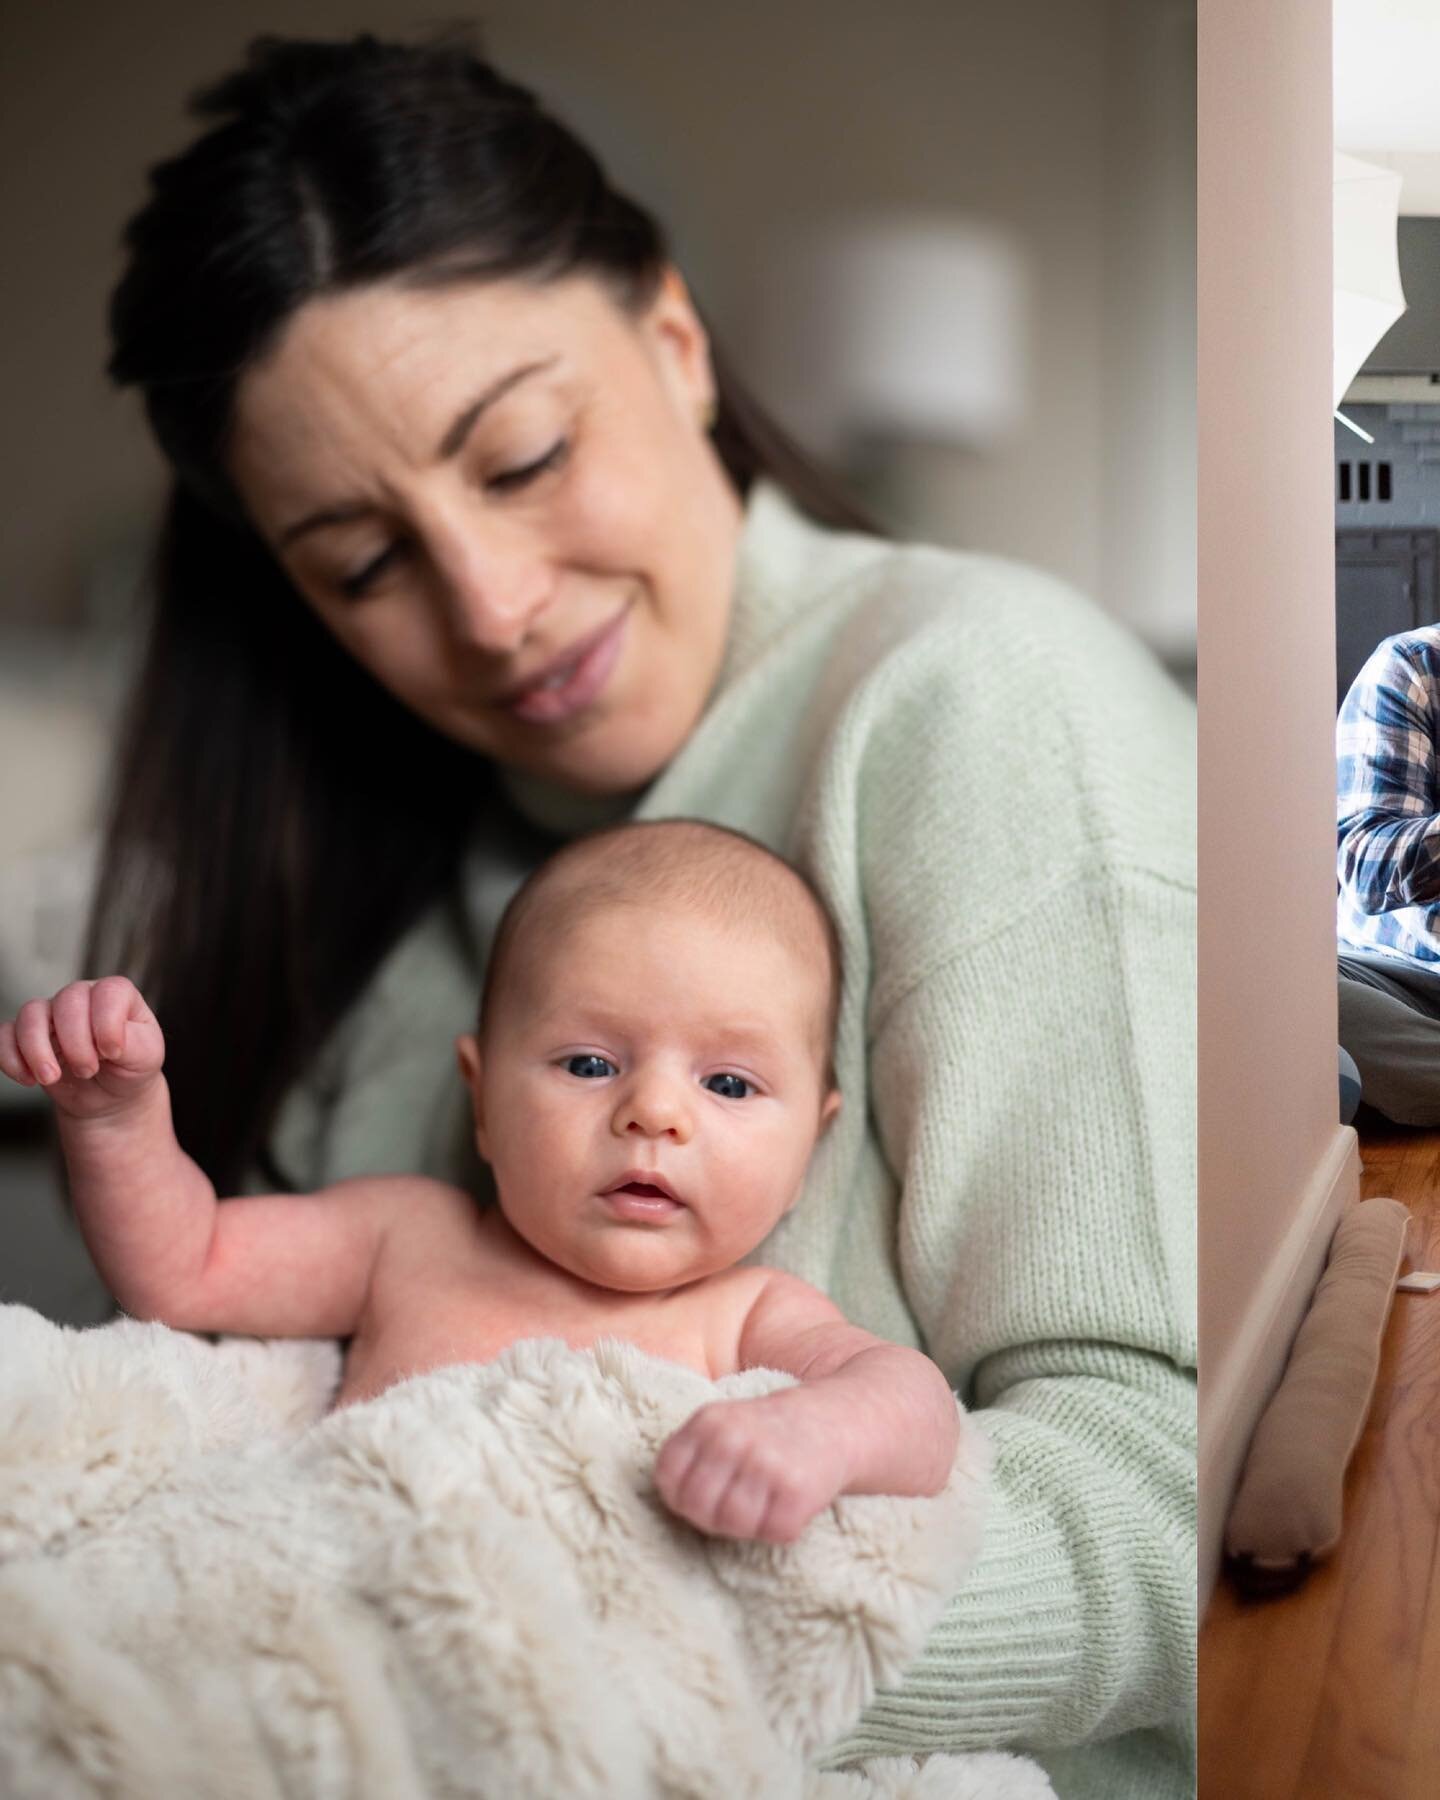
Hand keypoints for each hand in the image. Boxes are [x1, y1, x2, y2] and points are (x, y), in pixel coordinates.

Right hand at [0, 977, 164, 1118]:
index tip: (113, 1053)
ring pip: (31, 1014)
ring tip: (52, 1077)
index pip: (108, 992)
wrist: (111, 1097)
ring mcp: (52, 1014)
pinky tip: (28, 1079)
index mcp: (117, 995)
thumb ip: (132, 1042)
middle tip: (88, 1070)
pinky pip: (5, 1035)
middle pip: (67, 1001)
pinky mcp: (27, 1037)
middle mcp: (82, 997)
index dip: (107, 1024)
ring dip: (37, 1050)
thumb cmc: (132, 1068)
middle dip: (75, 1043)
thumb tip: (109, 1039)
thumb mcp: (147, 1057)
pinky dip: (11, 1058)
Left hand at [654, 1393, 848, 1543]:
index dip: (682, 1499)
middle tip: (736, 1506)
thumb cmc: (766, 1433)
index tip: (706, 1496)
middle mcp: (733, 1438)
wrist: (833, 1420)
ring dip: (748, 1525)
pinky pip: (773, 1531)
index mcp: (708, 1421)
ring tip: (763, 1504)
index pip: (669, 1480)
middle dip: (713, 1518)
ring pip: (733, 1525)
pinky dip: (781, 1528)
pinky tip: (788, 1505)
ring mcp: (765, 1463)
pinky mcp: (797, 1489)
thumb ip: (691, 1456)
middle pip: (697, 1508)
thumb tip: (671, 1502)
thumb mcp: (722, 1426)